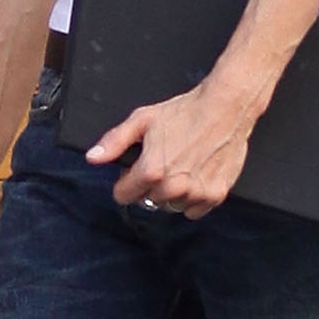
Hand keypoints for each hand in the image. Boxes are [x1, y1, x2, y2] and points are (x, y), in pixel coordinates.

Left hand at [87, 80, 254, 218]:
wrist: (225, 108)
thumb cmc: (185, 111)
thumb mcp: (142, 120)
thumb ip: (115, 142)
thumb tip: (93, 157)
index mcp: (151, 171)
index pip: (123, 195)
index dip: (126, 181)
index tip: (135, 171)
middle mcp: (173, 187)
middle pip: (148, 201)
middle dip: (150, 186)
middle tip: (163, 163)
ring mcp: (195, 193)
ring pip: (171, 207)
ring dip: (172, 194)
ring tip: (181, 168)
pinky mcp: (215, 195)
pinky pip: (194, 210)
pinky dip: (193, 199)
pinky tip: (196, 176)